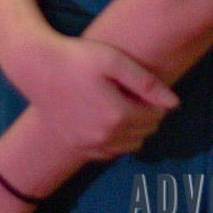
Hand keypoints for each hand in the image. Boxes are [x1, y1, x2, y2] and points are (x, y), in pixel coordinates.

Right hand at [16, 33, 177, 160]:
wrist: (37, 68)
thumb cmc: (77, 58)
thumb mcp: (114, 61)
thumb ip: (146, 83)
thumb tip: (175, 104)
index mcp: (118, 116)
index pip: (154, 117)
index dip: (157, 102)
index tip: (148, 88)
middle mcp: (105, 137)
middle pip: (143, 133)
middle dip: (147, 116)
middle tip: (137, 95)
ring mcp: (89, 146)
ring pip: (129, 146)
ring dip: (133, 130)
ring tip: (123, 106)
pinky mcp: (77, 148)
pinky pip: (109, 153)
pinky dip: (115, 141)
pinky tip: (108, 120)